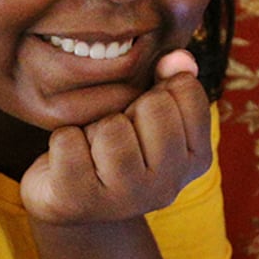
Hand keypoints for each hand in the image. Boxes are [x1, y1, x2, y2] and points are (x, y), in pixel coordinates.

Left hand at [21, 50, 212, 224]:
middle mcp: (169, 185)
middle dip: (125, 110)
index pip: (186, 91)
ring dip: (93, 129)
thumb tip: (178, 57)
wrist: (72, 201)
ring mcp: (126, 199)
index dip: (156, 91)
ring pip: (112, 128)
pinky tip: (69, 162)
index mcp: (196, 160)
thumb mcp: (148, 116)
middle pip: (153, 106)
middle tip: (113, 135)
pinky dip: (62, 141)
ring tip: (92, 151)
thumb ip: (171, 82)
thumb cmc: (115, 148)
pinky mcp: (81, 202)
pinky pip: (69, 141)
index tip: (143, 117)